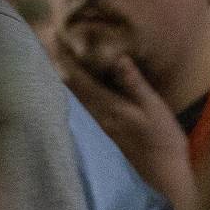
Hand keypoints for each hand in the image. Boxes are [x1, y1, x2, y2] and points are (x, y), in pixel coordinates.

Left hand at [57, 43, 196, 209]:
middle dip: (58, 61)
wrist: (163, 174)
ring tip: (55, 51)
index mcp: (106, 105)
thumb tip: (118, 57)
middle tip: (46, 38)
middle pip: (69, 83)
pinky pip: (83, 101)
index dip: (64, 56)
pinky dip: (76, 85)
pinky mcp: (104, 126)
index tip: (51, 35)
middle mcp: (95, 113)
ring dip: (64, 71)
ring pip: (74, 93)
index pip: (77, 77)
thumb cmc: (161, 139)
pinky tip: (76, 78)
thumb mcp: (153, 108)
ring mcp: (98, 121)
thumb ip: (134, 83)